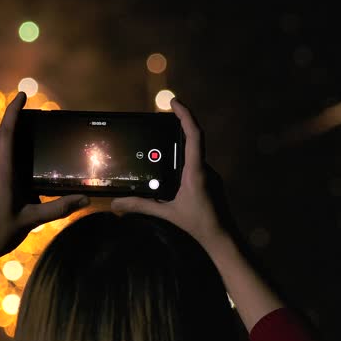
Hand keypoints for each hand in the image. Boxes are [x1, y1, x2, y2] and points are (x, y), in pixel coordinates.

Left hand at [0, 91, 89, 262]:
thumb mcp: (30, 221)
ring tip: (18, 216)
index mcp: (3, 173)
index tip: (22, 94)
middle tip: (30, 201)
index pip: (9, 134)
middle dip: (27, 179)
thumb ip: (58, 208)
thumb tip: (85, 200)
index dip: (14, 112)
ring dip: (18, 191)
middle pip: (15, 163)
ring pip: (7, 177)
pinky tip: (8, 217)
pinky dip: (8, 196)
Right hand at [111, 98, 236, 245]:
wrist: (223, 238)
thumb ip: (141, 206)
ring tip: (162, 143)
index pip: (194, 135)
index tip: (174, 102)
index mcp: (196, 171)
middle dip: (180, 125)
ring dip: (180, 146)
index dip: (185, 115)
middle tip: (163, 117)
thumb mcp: (167, 214)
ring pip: (195, 154)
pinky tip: (172, 172)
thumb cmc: (199, 225)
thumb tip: (117, 203)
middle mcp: (205, 169)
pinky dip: (184, 162)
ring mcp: (210, 175)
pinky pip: (196, 166)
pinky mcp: (210, 182)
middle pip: (194, 139)